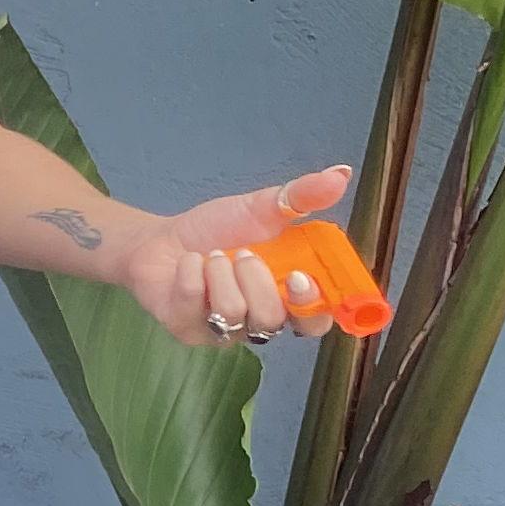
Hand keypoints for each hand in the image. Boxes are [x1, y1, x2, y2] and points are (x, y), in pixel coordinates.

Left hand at [125, 164, 356, 349]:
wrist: (163, 238)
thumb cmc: (219, 230)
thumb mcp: (264, 207)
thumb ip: (303, 196)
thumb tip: (341, 173)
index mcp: (286, 297)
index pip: (316, 321)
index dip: (313, 309)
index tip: (299, 278)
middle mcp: (258, 322)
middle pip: (272, 321)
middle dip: (255, 279)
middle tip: (242, 253)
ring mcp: (222, 332)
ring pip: (234, 314)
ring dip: (220, 272)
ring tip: (212, 256)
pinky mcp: (186, 330)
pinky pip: (195, 306)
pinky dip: (192, 273)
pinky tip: (189, 264)